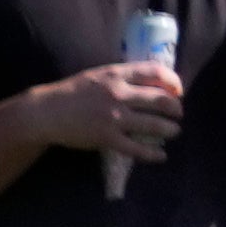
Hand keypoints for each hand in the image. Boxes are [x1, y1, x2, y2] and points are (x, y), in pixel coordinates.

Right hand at [36, 53, 188, 159]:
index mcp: (116, 74)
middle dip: (175, 108)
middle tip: (178, 114)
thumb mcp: (99, 74)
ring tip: (174, 132)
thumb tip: (152, 81)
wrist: (47, 112)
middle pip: (160, 99)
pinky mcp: (106, 137)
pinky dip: (153, 153)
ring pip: (153, 125)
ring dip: (170, 129)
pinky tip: (161, 155)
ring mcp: (113, 117)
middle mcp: (118, 94)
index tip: (178, 90)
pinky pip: (136, 148)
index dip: (173, 80)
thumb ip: (124, 76)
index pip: (155, 71)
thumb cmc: (74, 92)